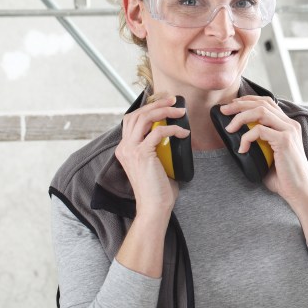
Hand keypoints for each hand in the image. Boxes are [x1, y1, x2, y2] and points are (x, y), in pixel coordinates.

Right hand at [114, 96, 188, 222]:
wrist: (154, 207)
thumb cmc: (158, 189)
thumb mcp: (154, 163)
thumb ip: (156, 148)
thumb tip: (173, 134)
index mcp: (124, 149)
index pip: (132, 119)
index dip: (148, 108)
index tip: (165, 103)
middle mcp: (124, 147)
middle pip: (137, 114)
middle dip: (156, 104)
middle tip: (174, 100)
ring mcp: (131, 150)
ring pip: (144, 118)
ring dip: (164, 110)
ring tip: (180, 111)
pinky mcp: (142, 155)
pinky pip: (158, 132)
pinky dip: (173, 129)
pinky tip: (183, 133)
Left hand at [220, 96, 307, 204]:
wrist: (299, 191)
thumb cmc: (283, 177)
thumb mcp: (269, 153)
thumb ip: (259, 141)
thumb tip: (237, 135)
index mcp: (288, 125)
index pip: (268, 103)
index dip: (249, 100)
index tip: (233, 106)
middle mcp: (290, 124)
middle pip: (262, 103)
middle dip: (240, 104)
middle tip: (223, 110)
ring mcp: (289, 131)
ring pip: (260, 111)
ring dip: (240, 117)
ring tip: (229, 128)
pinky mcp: (284, 140)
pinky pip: (259, 130)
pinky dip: (246, 138)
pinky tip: (242, 150)